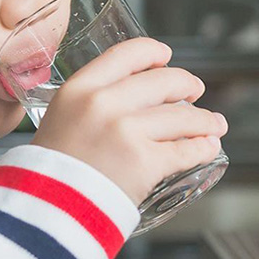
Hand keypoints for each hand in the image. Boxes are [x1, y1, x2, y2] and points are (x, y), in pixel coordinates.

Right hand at [30, 37, 228, 205]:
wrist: (46, 207)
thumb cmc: (50, 168)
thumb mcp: (61, 116)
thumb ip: (91, 100)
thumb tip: (132, 93)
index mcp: (79, 88)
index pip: (128, 53)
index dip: (154, 52)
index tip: (165, 57)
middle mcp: (102, 103)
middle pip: (164, 81)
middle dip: (187, 85)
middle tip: (193, 91)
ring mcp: (125, 132)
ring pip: (183, 116)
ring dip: (205, 120)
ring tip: (212, 124)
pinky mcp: (145, 162)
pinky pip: (187, 149)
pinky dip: (203, 148)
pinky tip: (207, 147)